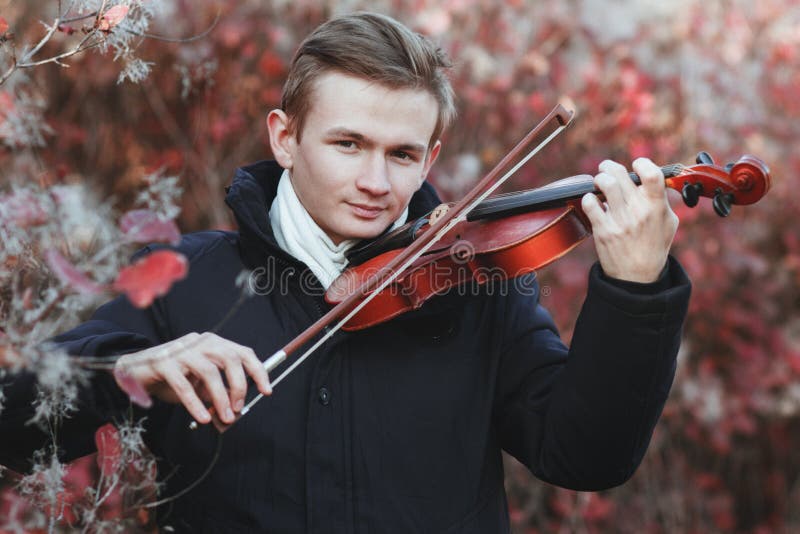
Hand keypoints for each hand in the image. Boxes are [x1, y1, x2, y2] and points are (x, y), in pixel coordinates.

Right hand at [114, 332, 272, 424]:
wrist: (132, 371)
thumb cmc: (172, 377)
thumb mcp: (199, 384)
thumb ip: (217, 392)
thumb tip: (235, 409)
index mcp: (213, 343)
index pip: (243, 353)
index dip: (257, 371)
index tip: (266, 391)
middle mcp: (200, 342)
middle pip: (230, 358)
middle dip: (239, 385)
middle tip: (238, 408)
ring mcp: (181, 350)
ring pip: (209, 371)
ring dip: (220, 397)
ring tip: (224, 417)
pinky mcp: (163, 362)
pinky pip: (184, 385)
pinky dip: (196, 403)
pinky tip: (202, 417)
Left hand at [581, 158, 678, 282]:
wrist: (637, 276)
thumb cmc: (653, 247)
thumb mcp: (668, 222)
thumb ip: (660, 200)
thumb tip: (650, 179)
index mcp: (656, 206)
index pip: (651, 174)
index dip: (642, 163)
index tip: (636, 165)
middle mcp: (638, 211)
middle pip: (620, 174)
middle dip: (609, 167)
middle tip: (606, 169)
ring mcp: (619, 220)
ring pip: (604, 184)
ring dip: (599, 179)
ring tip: (599, 183)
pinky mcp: (603, 230)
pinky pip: (590, 203)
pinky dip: (588, 198)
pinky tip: (593, 202)